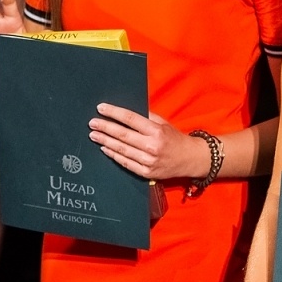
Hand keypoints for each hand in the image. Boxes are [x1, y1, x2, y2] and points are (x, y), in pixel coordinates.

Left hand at [88, 105, 210, 180]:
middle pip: (122, 135)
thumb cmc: (174, 138)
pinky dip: (114, 155)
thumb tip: (124, 112)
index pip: (130, 119)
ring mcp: (148, 161)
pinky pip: (126, 163)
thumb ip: (146, 117)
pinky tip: (105, 149)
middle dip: (105, 128)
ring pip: (122, 150)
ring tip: (94, 135)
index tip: (101, 108)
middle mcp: (152, 146)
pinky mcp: (146, 173)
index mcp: (156, 131)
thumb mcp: (163, 123)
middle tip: (92, 123)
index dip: (114, 113)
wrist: (190, 159)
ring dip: (105, 142)